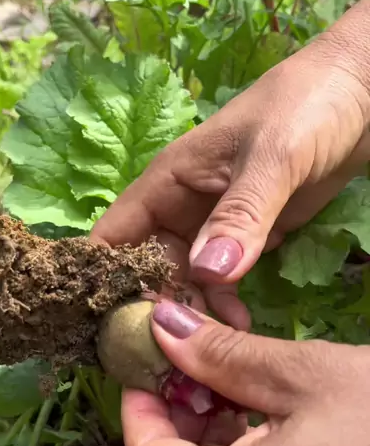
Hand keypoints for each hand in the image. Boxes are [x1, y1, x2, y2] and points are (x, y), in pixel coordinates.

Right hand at [92, 0, 369, 328]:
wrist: (361, 92)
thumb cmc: (306, 107)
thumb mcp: (272, 157)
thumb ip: (240, 214)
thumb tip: (207, 273)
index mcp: (168, 180)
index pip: (114, 236)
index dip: (101, 280)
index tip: (104, 329)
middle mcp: (182, 207)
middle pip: (147, 268)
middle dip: (150, 308)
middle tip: (166, 353)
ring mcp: (215, 224)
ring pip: (184, 280)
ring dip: (192, 312)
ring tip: (210, 345)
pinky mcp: (248, 237)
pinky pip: (222, 280)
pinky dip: (223, 304)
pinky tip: (238, 324)